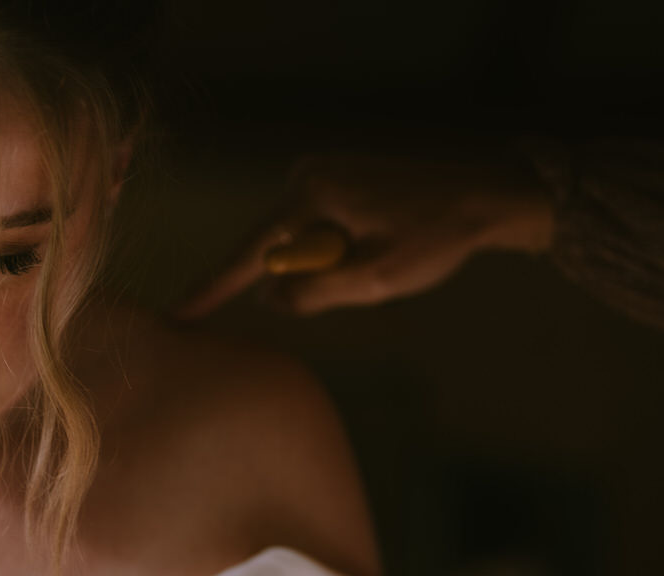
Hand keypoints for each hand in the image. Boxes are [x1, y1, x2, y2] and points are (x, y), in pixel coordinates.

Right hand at [176, 152, 553, 318]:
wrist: (487, 195)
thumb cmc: (436, 237)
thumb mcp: (376, 279)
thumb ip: (314, 292)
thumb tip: (266, 298)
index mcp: (311, 194)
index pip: (246, 253)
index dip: (212, 290)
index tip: (176, 316)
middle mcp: (305, 175)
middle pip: (272, 249)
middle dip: (302, 276)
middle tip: (367, 271)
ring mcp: (318, 172)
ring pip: (295, 243)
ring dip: (325, 264)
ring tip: (382, 253)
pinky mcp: (333, 178)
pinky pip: (312, 229)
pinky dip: (333, 249)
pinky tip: (377, 243)